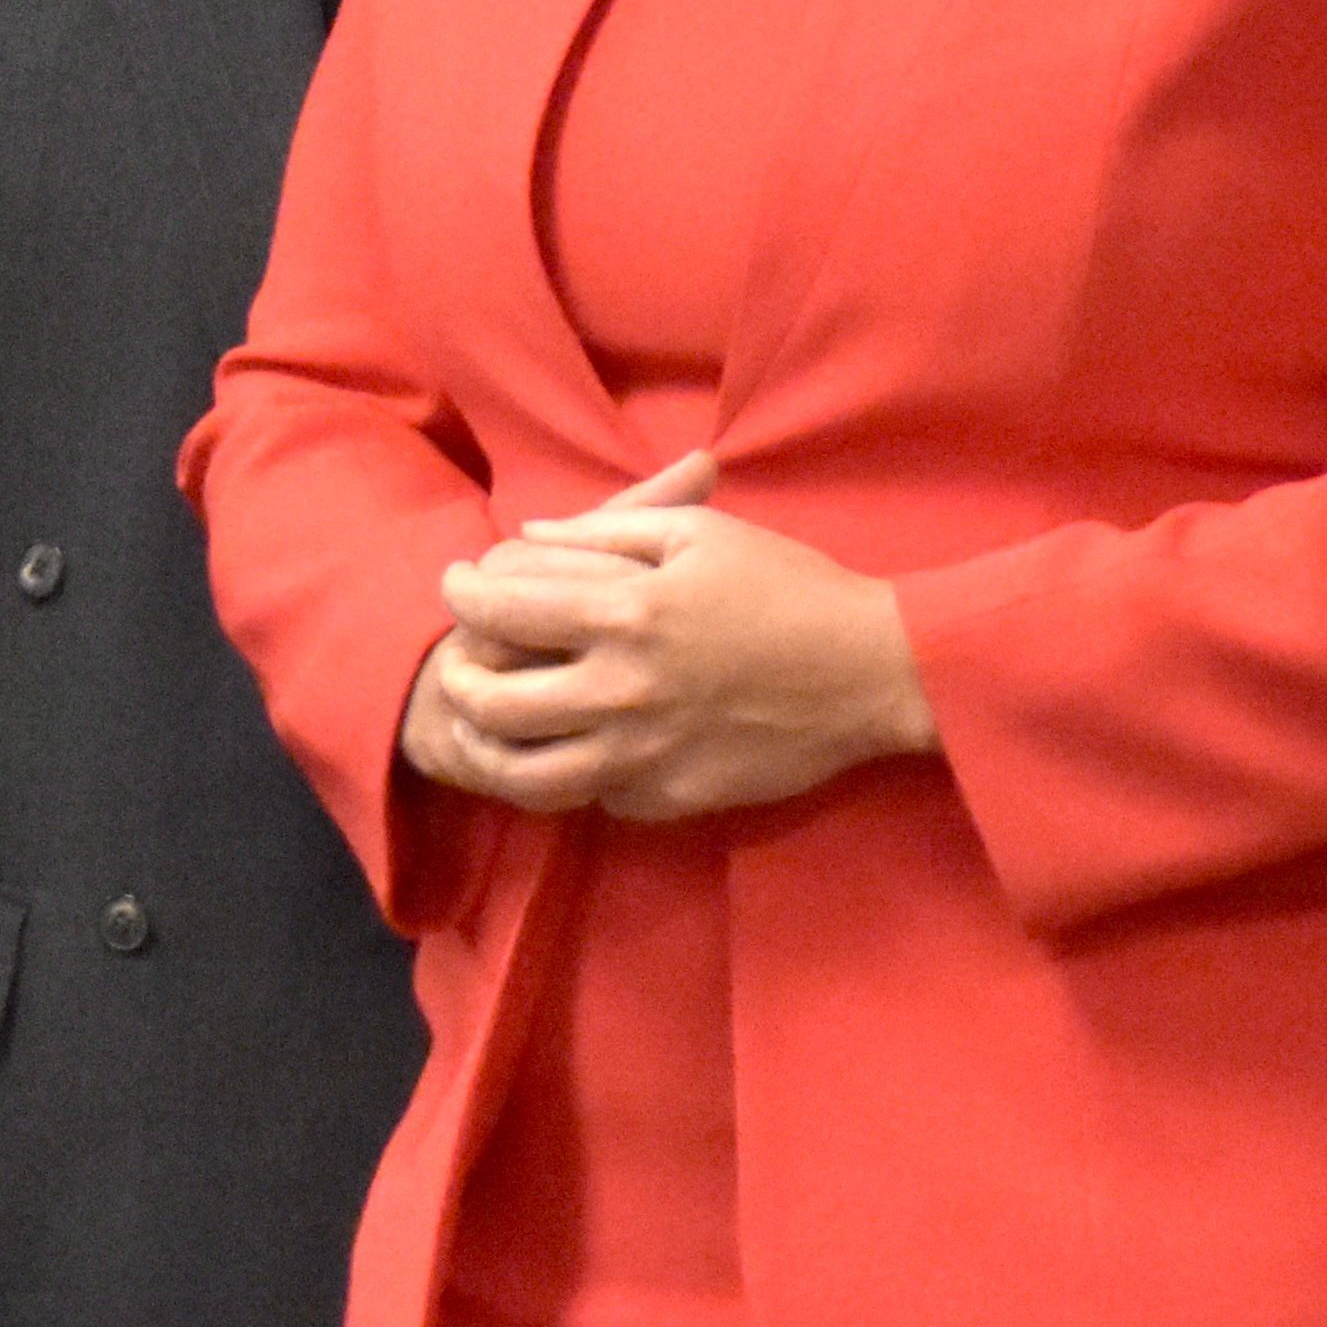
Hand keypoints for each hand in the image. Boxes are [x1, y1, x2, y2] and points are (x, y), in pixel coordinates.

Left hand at [416, 453, 932, 821]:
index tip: (456, 582)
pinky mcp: (670, 799)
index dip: (462, 591)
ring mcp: (643, 756)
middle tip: (457, 661)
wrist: (870, 673)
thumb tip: (530, 532)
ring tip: (486, 726)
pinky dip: (573, 773)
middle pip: (493, 702)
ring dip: (490, 748)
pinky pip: (595, 796)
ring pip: (527, 773)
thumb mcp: (700, 534)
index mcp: (625, 613)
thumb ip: (609, 527)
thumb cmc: (788, 586)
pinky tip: (575, 749)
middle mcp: (620, 692)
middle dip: (456, 678)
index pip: (502, 607)